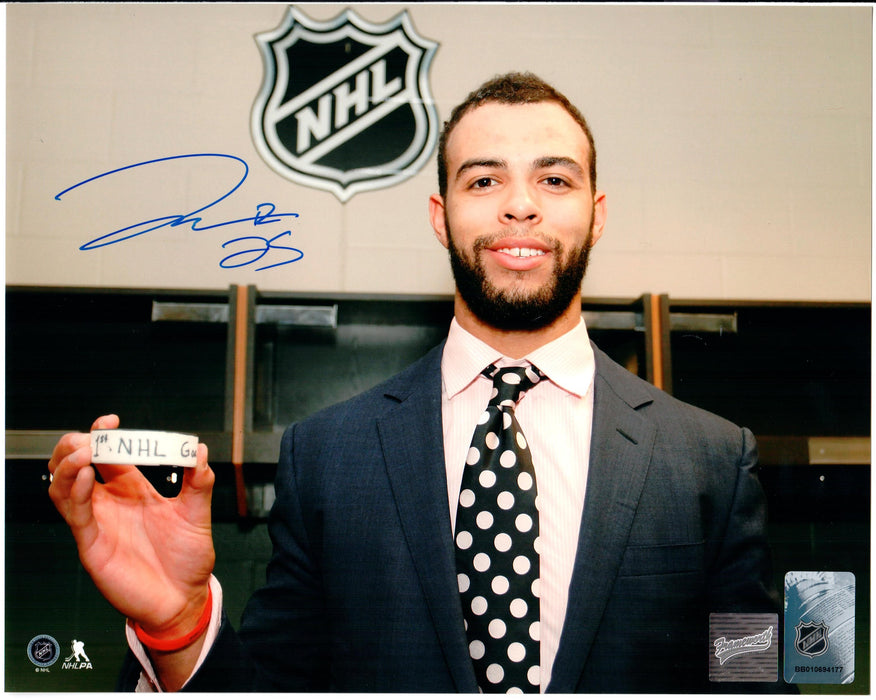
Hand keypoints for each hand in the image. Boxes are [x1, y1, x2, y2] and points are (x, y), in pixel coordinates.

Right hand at [48, 414, 215, 637]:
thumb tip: (200, 449)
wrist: (184, 600)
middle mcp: (110, 503)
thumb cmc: (188, 560)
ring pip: (64, 487)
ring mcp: (98, 523)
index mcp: (132, 489)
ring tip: (83, 451)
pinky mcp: (92, 546)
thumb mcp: (198, 515)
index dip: (104, 435)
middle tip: (89, 436)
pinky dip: (75, 492)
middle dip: (76, 445)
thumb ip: (199, 483)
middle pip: (77, 466)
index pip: (109, 455)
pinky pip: (75, 515)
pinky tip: (85, 476)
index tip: (111, 420)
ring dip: (68, 465)